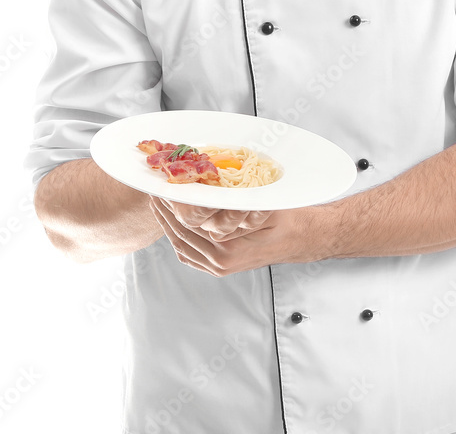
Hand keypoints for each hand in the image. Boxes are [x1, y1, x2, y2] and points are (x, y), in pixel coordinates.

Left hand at [148, 196, 318, 276]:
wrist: (301, 238)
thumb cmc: (285, 219)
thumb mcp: (259, 205)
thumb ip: (231, 204)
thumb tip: (201, 193)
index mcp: (226, 249)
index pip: (187, 224)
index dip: (171, 204)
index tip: (162, 188)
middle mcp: (219, 262)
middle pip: (178, 236)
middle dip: (164, 213)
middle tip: (154, 192)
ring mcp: (219, 268)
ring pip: (181, 247)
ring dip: (167, 225)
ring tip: (159, 204)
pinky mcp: (220, 267)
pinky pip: (190, 256)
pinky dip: (178, 240)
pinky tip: (173, 224)